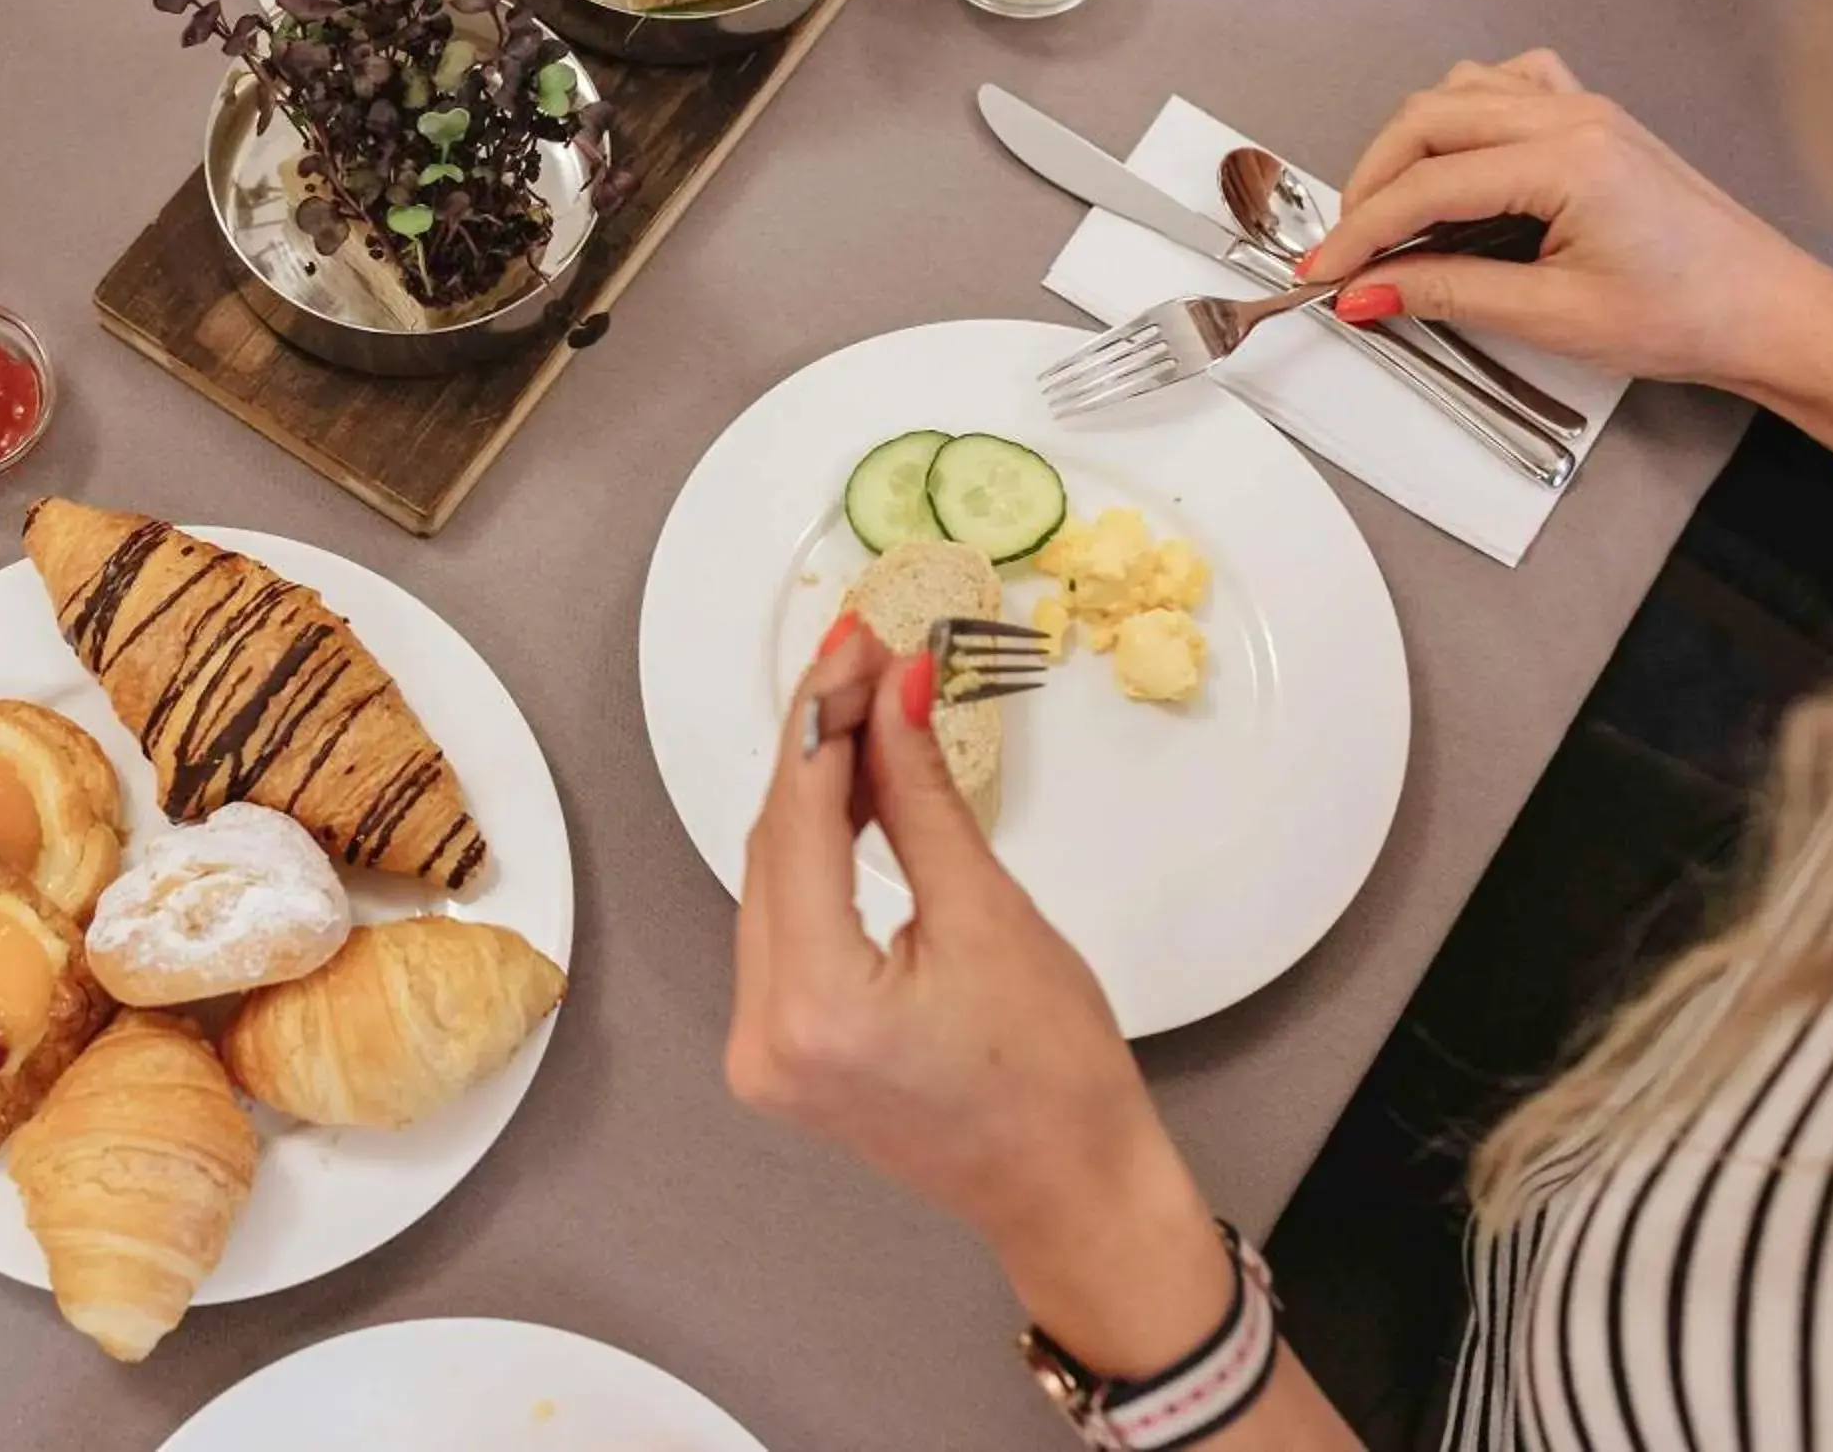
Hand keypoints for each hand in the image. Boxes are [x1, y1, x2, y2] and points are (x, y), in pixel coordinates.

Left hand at [727, 623, 1229, 1375]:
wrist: (1072, 1192)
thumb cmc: (1056, 1076)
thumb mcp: (991, 915)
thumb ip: (922, 796)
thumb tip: (891, 692)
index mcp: (817, 1006)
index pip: (797, 823)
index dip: (822, 718)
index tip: (852, 642)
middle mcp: (763, 1032)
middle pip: (774, 847)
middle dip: (818, 744)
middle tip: (864, 656)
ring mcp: (760, 1048)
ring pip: (772, 879)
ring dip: (813, 792)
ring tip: (861, 704)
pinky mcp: (777, 1048)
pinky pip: (782, 922)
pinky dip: (813, 854)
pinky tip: (845, 791)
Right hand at [1302, 50, 1832, 388]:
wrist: (1766, 312)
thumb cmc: (1688, 315)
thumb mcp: (1553, 317)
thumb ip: (1447, 293)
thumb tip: (1368, 290)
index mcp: (1568, 161)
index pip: (1427, 185)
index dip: (1360, 232)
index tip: (1323, 270)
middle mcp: (1574, 118)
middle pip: (1427, 120)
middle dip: (1370, 183)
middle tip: (1346, 246)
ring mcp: (1585, 109)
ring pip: (1458, 92)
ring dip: (1409, 145)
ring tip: (1392, 211)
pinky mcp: (1593, 120)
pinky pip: (1507, 85)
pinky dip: (1463, 115)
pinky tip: (1459, 163)